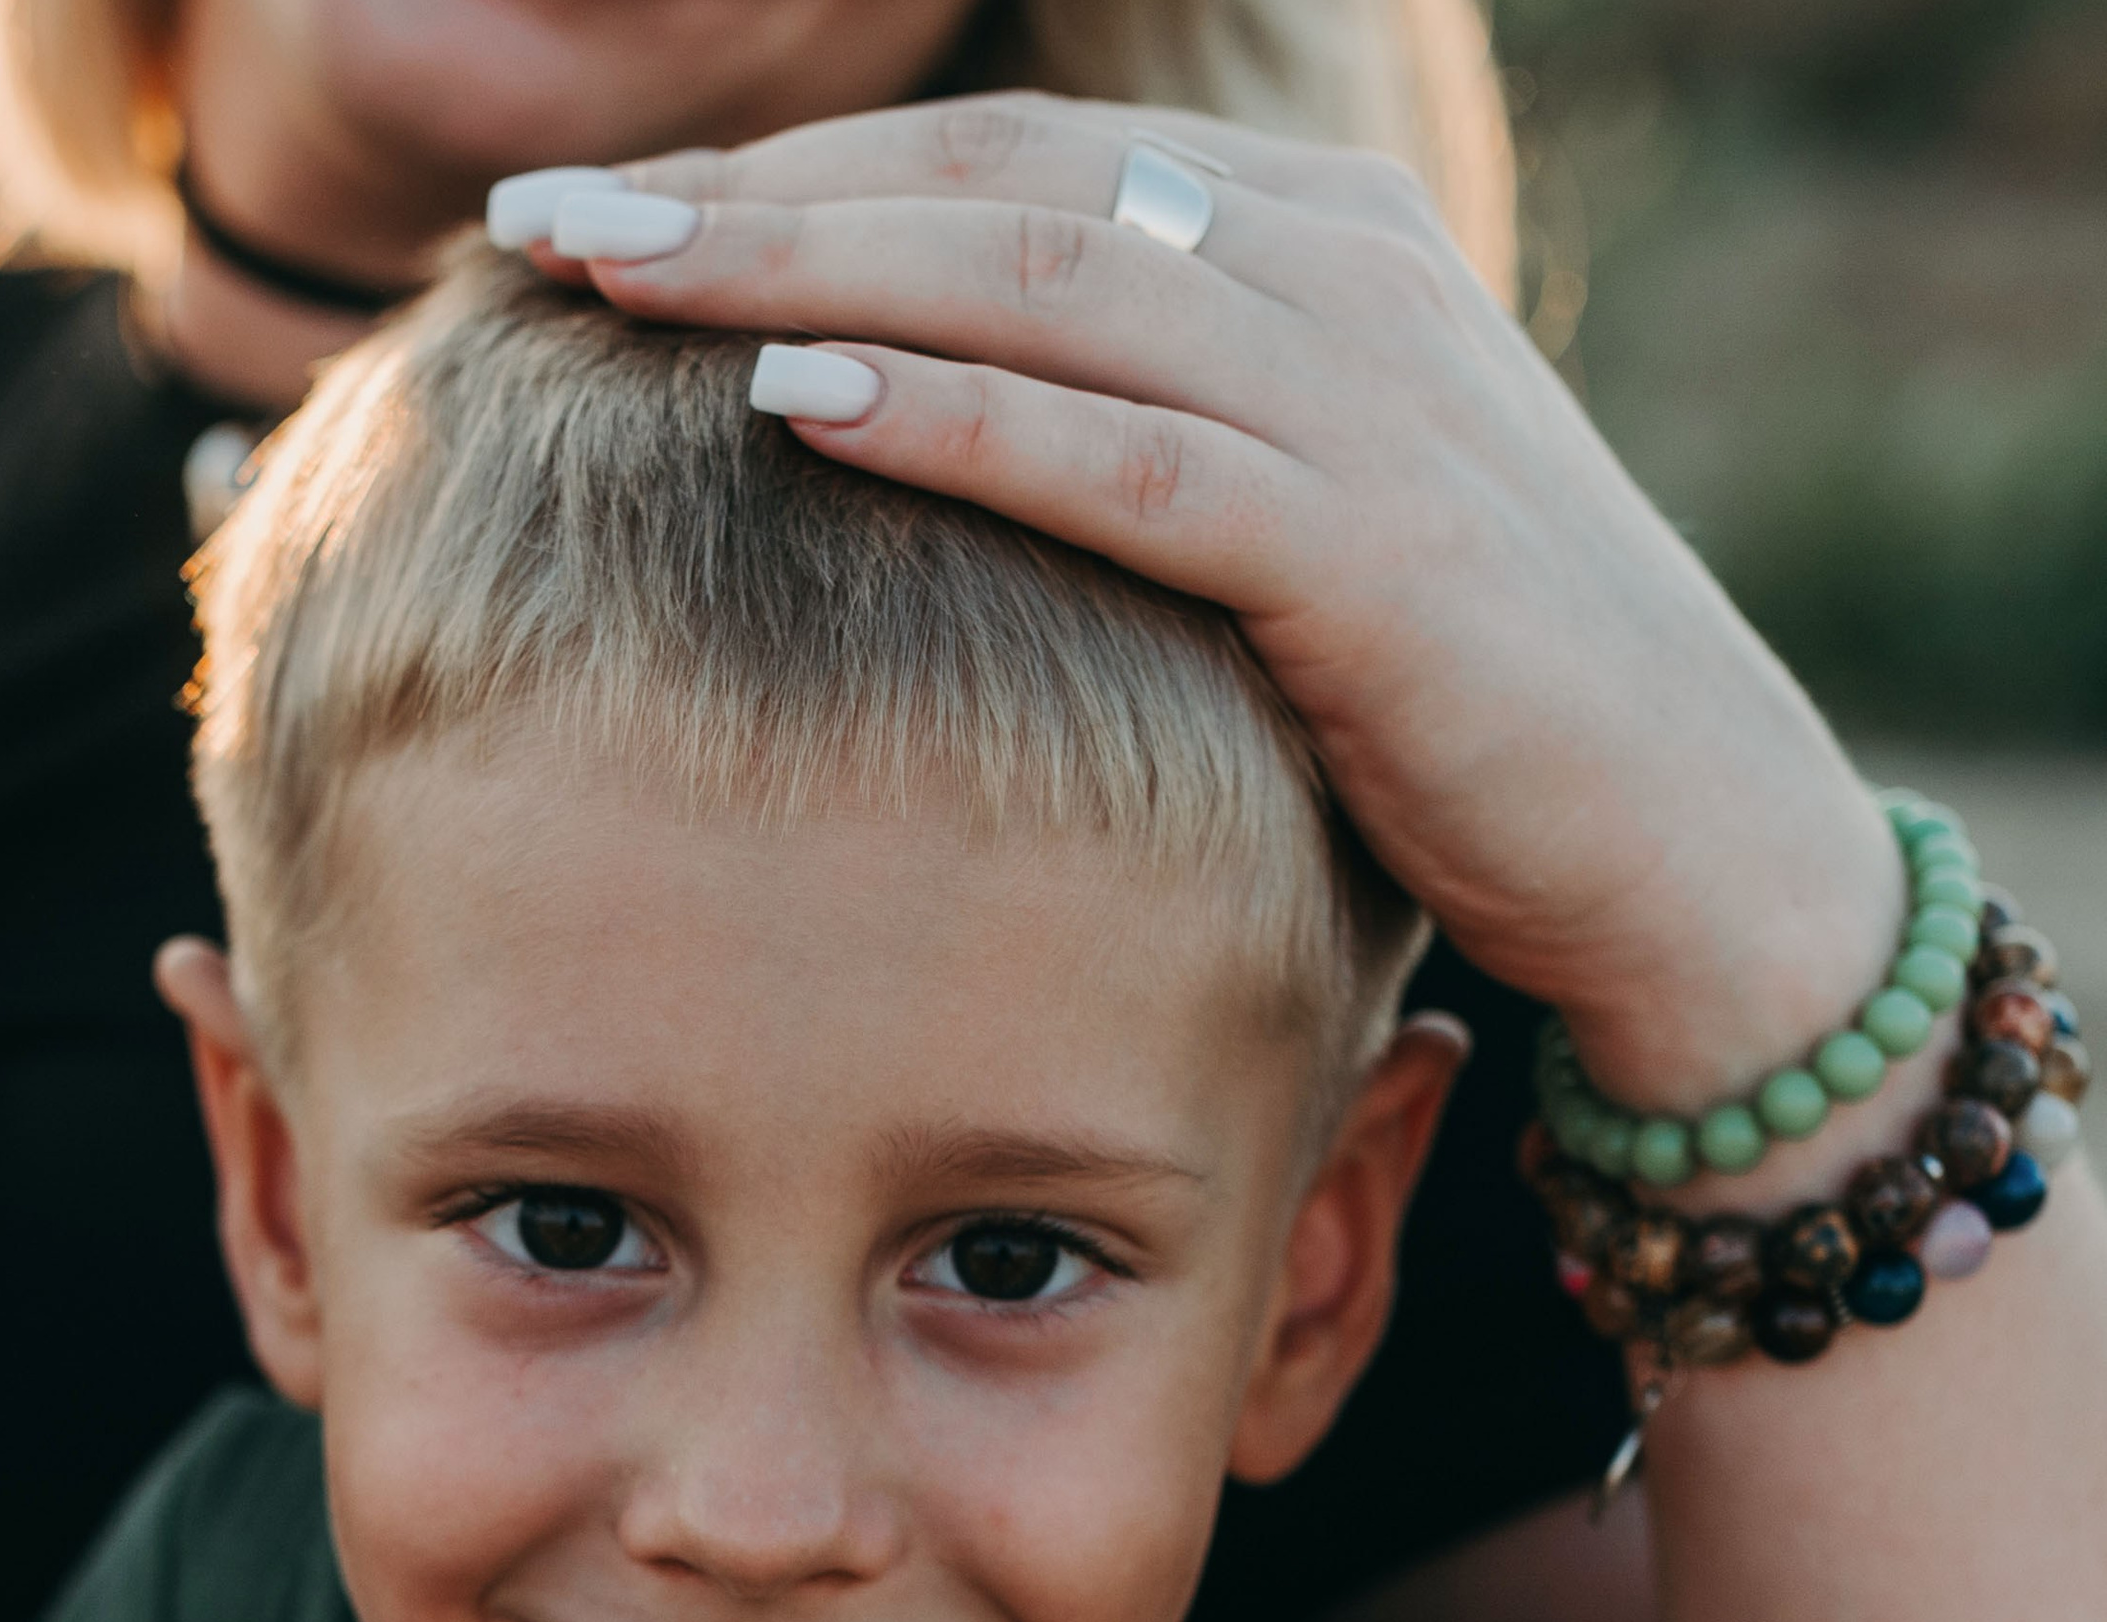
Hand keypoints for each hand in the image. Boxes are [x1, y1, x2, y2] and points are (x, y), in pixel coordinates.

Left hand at [526, 96, 1903, 1112]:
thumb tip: (925, 466)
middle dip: (752, 191)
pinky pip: (1134, 462)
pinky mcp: (1381, 556)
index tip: (606, 216)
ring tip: (606, 269)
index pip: (1007, 163)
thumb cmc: (1463, 711)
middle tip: (538, 214)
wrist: (1695, 848)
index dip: (796, 173)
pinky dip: (964, 423)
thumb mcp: (1294, 538)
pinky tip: (797, 401)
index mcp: (1309, 246)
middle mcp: (1339, 276)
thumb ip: (1144, 452)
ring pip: (1047, 284)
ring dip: (809, 266)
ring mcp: (1369, 402)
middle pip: (996, 184)